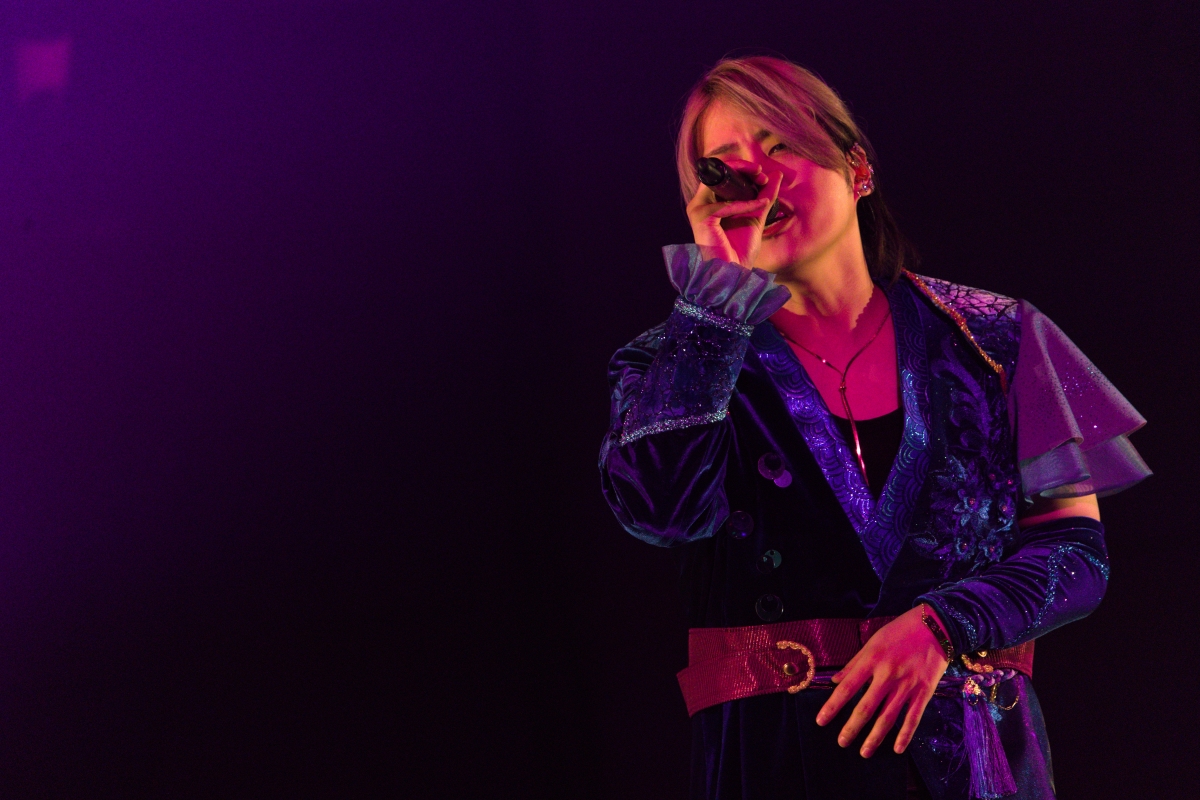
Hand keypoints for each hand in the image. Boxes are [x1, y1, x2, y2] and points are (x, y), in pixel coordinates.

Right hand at [686, 159, 781, 267]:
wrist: (732, 275)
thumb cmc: (739, 251)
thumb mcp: (756, 217)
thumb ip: (765, 195)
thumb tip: (775, 174)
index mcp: (710, 202)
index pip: (722, 174)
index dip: (741, 168)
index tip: (762, 174)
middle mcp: (701, 203)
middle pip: (718, 173)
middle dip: (742, 168)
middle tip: (761, 173)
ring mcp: (698, 210)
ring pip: (720, 182)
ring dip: (743, 178)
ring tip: (763, 182)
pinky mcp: (701, 218)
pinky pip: (725, 205)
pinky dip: (744, 203)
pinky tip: (760, 205)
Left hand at [815, 606, 949, 757]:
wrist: (935, 626)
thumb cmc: (900, 632)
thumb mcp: (873, 642)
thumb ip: (855, 663)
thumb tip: (836, 680)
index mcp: (872, 660)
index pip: (847, 687)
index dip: (833, 706)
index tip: (821, 721)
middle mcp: (888, 674)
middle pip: (866, 707)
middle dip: (852, 727)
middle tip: (841, 742)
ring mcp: (908, 684)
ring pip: (888, 717)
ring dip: (875, 737)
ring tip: (864, 752)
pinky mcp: (925, 691)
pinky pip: (913, 717)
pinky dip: (905, 735)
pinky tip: (896, 749)